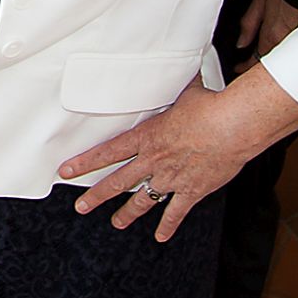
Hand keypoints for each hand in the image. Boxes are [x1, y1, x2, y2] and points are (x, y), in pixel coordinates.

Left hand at [59, 77, 278, 241]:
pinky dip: (168, 225)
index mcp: (146, 137)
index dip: (84, 163)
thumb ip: (171, 83)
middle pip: (118, 182)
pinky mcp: (193, 190)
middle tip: (81, 207)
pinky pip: (177, 212)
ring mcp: (172, 178)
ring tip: (116, 223)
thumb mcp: (181, 90)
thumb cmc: (207, 105)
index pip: (107, 152)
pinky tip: (161, 237)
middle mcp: (154, 160)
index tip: (65, 171)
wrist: (232, 126)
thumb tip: (172, 60)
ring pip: (143, 200)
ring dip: (127, 213)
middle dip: (97, 196)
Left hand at [233, 0, 297, 73]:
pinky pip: (297, 49)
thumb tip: (240, 43)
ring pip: (285, 57)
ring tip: (265, 60)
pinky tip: (286, 50)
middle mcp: (287, 41)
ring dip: (275, 60)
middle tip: (249, 67)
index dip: (245, 66)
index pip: (256, 59)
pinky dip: (290, 52)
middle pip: (272, 61)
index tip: (238, 68)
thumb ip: (248, 25)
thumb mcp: (258, 2)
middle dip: (260, 67)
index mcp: (272, 35)